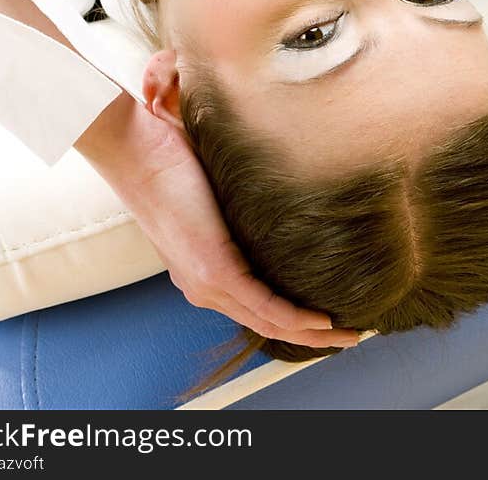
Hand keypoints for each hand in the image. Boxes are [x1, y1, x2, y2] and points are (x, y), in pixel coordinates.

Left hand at [75, 92, 361, 349]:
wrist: (138, 150)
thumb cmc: (170, 159)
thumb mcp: (212, 189)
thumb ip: (236, 201)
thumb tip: (273, 182)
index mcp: (200, 274)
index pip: (253, 308)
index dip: (291, 320)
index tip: (326, 318)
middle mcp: (203, 287)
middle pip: (265, 325)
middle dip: (311, 337)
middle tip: (348, 335)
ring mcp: (207, 282)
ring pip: (269, 322)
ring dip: (313, 333)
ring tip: (348, 333)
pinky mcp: (215, 269)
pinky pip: (265, 304)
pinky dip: (297, 316)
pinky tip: (323, 318)